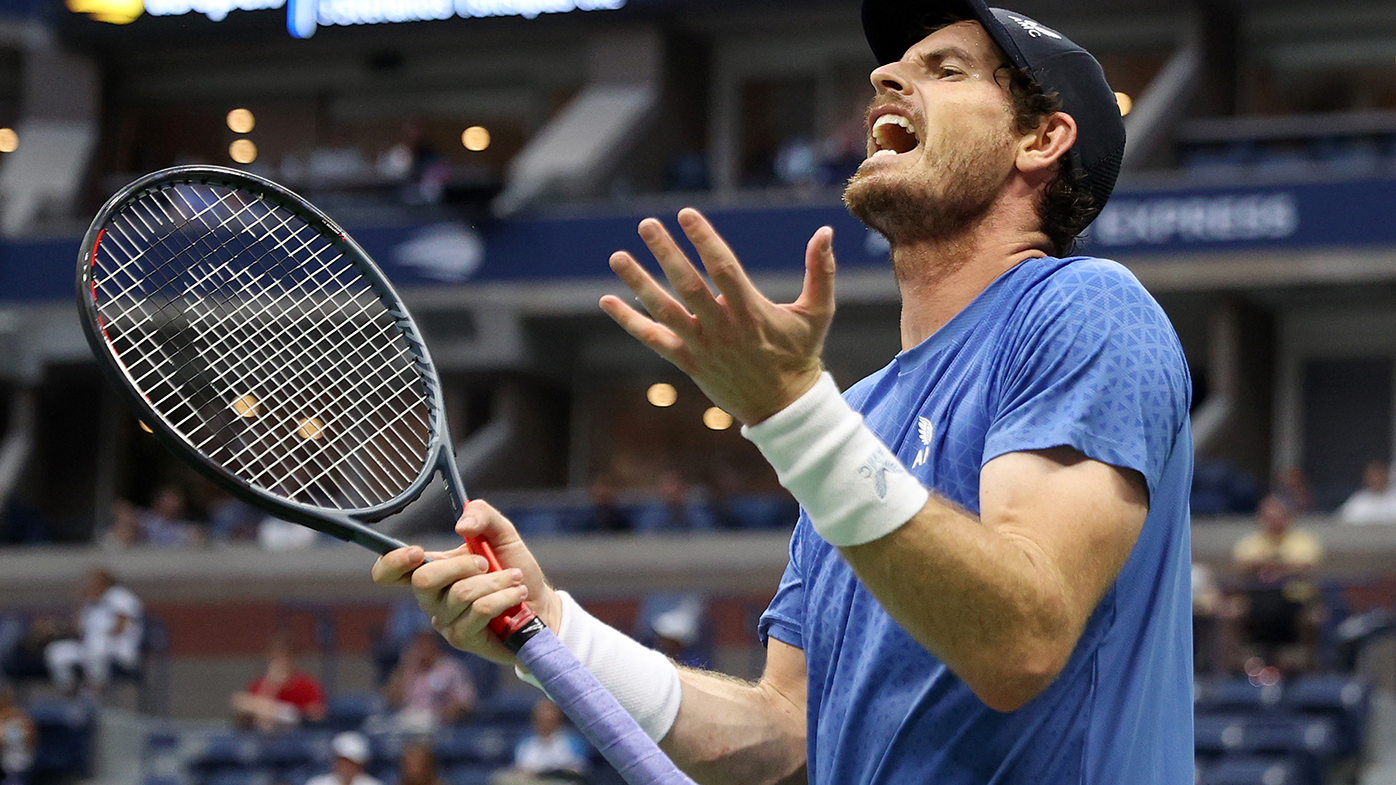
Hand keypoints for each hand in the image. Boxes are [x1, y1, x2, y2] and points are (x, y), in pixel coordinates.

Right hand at [370, 500, 560, 664]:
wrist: (541, 604)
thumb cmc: (515, 569)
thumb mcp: (502, 534)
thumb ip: (482, 515)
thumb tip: (461, 525)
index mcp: (433, 569)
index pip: (389, 573)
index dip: (392, 562)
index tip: (417, 552)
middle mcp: (432, 597)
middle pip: (423, 581)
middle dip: (463, 565)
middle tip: (488, 562)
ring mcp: (445, 620)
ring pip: (461, 594)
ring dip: (496, 581)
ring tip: (515, 579)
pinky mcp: (462, 638)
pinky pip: (479, 611)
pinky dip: (504, 597)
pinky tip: (516, 595)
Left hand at [599, 208, 837, 424]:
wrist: (784, 407)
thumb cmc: (801, 355)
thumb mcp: (818, 313)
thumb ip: (820, 271)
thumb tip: (826, 232)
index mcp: (750, 310)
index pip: (722, 267)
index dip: (704, 239)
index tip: (686, 213)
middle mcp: (721, 327)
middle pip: (687, 284)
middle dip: (665, 253)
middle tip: (646, 224)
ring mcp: (702, 346)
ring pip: (664, 310)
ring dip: (638, 282)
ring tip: (617, 256)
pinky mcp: (688, 362)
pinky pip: (653, 340)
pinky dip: (629, 321)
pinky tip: (607, 301)